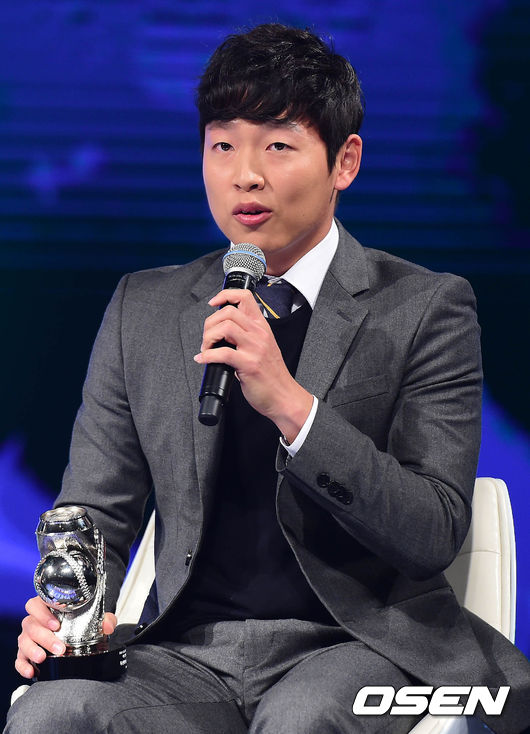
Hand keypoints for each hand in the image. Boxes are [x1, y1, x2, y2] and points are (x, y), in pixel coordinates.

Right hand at [15, 595, 116, 678]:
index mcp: (47, 607)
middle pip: (30, 624)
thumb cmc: (79, 621)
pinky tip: (32, 671)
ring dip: (32, 650)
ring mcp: (29, 636)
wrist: (76, 633)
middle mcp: (35, 620)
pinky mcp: (26, 652)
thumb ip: (104, 619)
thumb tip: (108, 626)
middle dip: (44, 637)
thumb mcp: (94, 618)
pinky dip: (23, 665)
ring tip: (43, 658)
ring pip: (23, 640)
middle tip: (59, 648)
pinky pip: (19, 658)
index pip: (36, 604)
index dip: (43, 613)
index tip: (55, 624)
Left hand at [194, 288, 312, 442]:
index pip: (245, 297)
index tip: (214, 303)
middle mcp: (259, 334)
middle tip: (207, 337)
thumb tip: (220, 334)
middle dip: (210, 323)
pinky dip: (207, 356)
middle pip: (229, 312)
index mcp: (262, 327)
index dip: (225, 295)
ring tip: (206, 349)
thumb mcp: (263, 347)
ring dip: (208, 338)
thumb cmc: (272, 375)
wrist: (284, 396)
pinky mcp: (248, 364)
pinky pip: (222, 353)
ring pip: (224, 328)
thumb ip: (245, 337)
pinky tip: (204, 360)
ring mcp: (255, 348)